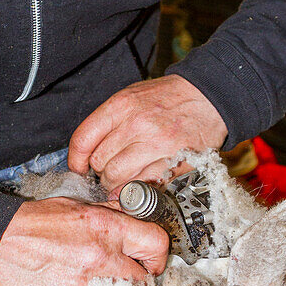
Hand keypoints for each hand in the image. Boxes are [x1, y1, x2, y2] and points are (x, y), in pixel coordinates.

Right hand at [0, 197, 168, 285]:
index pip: (156, 245)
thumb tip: (134, 222)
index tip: (148, 265)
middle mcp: (98, 261)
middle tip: (114, 283)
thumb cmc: (26, 226)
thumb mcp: (72, 208)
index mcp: (104, 229)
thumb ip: (109, 217)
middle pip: (142, 285)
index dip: (156, 258)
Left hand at [68, 75, 226, 193]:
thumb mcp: (132, 97)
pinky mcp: (175, 160)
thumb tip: (88, 153)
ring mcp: (157, 143)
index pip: (83, 139)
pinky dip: (138, 189)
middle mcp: (136, 124)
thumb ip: (109, 122)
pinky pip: (145, 183)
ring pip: (118, 177)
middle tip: (108, 174)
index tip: (79, 168)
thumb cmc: (168, 98)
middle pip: (99, 162)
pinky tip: (141, 183)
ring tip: (123, 181)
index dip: (76, 160)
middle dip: (100, 173)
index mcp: (121, 105)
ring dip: (116, 185)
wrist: (209, 96)